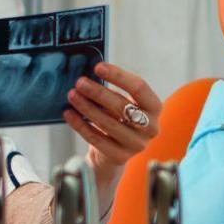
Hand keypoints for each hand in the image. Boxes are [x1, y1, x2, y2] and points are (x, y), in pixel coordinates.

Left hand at [63, 61, 163, 178]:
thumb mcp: (121, 103)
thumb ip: (112, 91)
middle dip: (98, 92)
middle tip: (80, 82)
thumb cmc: (118, 120)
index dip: (118, 76)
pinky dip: (80, 125)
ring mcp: (137, 144)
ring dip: (87, 107)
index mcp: (154, 107)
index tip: (98, 67)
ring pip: (108, 123)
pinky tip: (69, 114)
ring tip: (72, 96)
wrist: (113, 153)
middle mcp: (151, 127)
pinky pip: (96, 139)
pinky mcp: (121, 157)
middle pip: (122, 106)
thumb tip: (90, 75)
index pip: (139, 87)